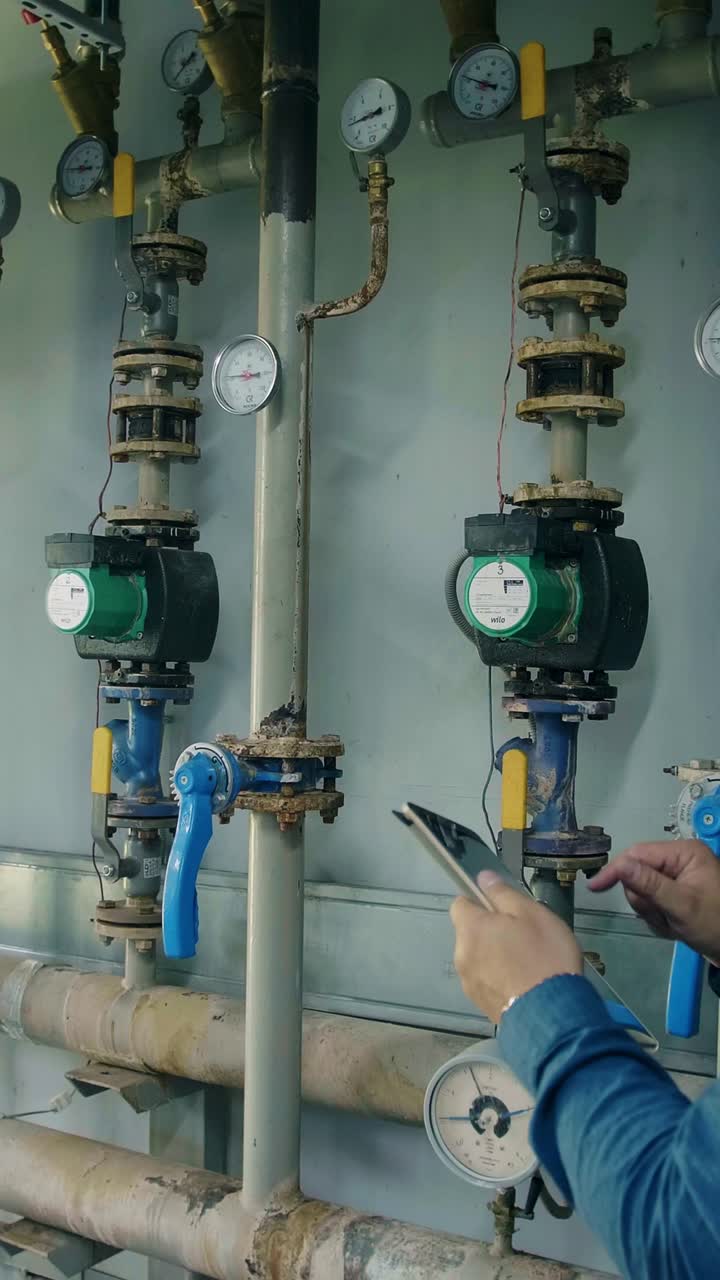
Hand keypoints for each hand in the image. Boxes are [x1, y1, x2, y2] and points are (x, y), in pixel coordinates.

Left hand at [450, 872, 582, 1022]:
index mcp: (470, 928)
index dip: (480, 902)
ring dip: (495, 956)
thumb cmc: (544, 956)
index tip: (504, 908)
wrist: (553, 1014)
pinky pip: (487, 981)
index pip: (460, 904)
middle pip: (470, 932)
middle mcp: (461, 955)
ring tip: (527, 963)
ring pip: (478, 958)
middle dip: (491, 931)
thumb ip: (503, 893)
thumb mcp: (531, 913)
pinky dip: (500, 978)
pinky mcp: (481, 1005)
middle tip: (524, 935)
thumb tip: (483, 878)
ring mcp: (469, 983)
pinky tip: (524, 984)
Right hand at [588, 840, 719, 965]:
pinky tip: (676, 928)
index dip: (616, 871)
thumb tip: (620, 865)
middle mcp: (678, 861)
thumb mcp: (682, 906)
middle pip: (637, 875)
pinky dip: (659, 920)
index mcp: (683, 853)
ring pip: (642, 893)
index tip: (594, 887)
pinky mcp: (674, 895)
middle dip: (645, 901)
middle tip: (664, 917)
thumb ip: (649, 884)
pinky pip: (651, 905)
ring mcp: (676, 879)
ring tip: (674, 925)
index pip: (637, 854)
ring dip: (653, 913)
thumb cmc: (716, 925)